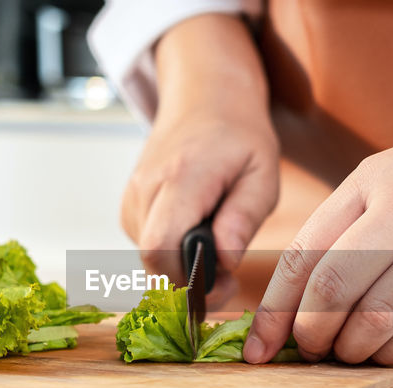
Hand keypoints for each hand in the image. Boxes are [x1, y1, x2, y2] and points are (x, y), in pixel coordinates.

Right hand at [121, 107, 278, 305]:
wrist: (204, 99)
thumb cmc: (240, 137)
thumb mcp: (263, 174)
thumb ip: (244, 217)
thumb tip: (226, 260)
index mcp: (181, 177)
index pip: (160, 247)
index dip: (187, 279)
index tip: (226, 283)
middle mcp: (146, 188)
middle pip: (152, 261)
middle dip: (191, 283)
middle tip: (229, 280)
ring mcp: (132, 196)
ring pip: (149, 259)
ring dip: (183, 268)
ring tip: (218, 250)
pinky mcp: (129, 206)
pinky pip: (147, 247)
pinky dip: (172, 254)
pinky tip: (197, 237)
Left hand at [242, 128, 392, 364]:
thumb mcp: (386, 177)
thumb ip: (341, 228)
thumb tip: (292, 302)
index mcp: (372, 179)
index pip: (305, 253)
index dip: (274, 308)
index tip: (258, 343)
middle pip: (335, 286)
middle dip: (310, 332)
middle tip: (309, 348)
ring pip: (379, 315)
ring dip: (352, 347)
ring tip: (347, 350)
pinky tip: (385, 348)